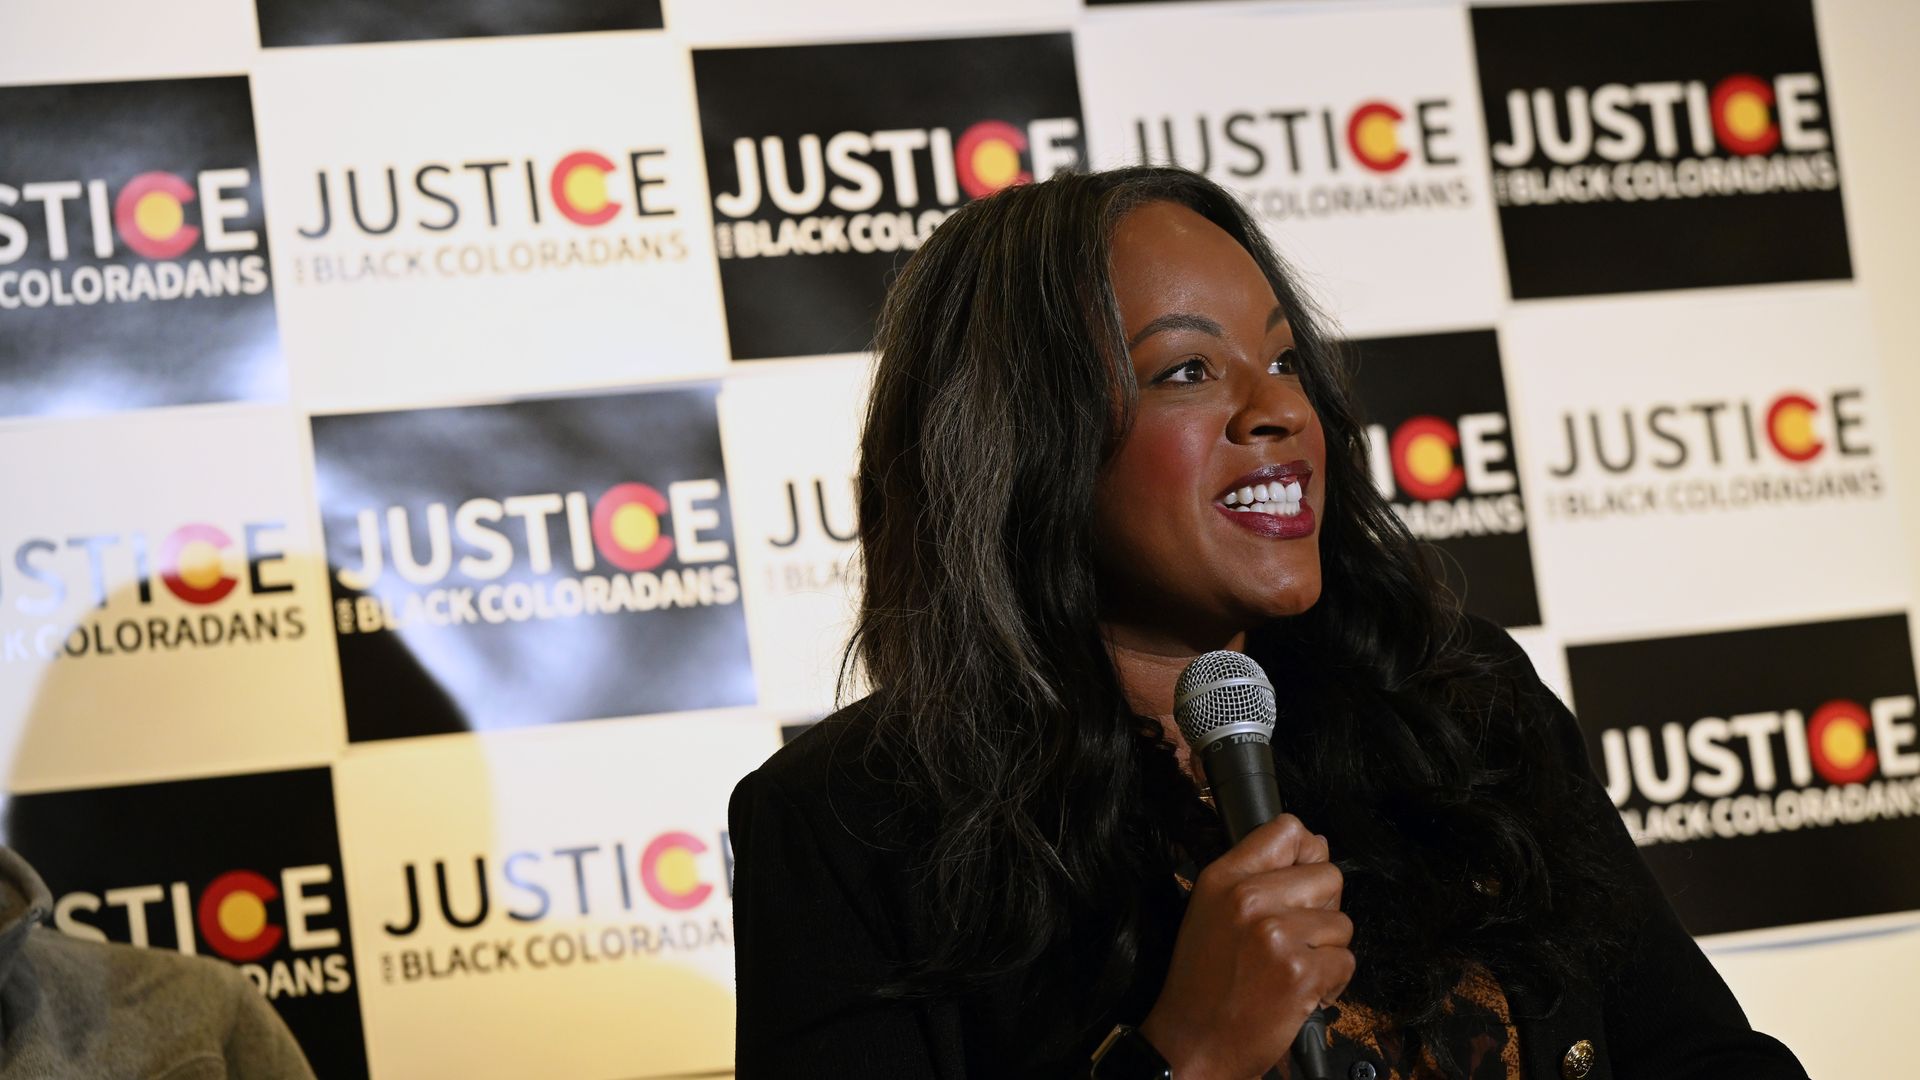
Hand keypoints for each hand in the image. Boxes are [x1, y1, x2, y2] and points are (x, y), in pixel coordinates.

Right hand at [1137, 814, 1352, 1079]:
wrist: (1193, 1043)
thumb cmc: (1202, 983)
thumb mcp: (1210, 911)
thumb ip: (1256, 875)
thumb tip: (1316, 845)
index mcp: (1223, 878)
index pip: (1288, 830)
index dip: (1306, 853)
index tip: (1301, 880)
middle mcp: (1249, 899)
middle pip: (1328, 875)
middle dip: (1322, 909)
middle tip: (1294, 938)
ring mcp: (1276, 935)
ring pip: (1342, 923)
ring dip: (1326, 950)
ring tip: (1291, 969)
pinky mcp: (1300, 973)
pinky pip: (1346, 961)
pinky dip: (1331, 982)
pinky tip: (1300, 991)